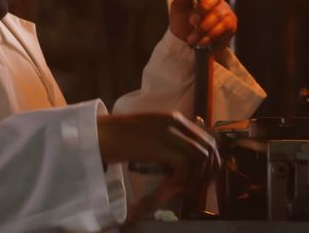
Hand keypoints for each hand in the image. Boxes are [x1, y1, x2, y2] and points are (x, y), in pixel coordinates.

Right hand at [97, 112, 219, 215]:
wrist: (99, 134)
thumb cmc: (118, 139)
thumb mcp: (150, 138)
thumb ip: (168, 145)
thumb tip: (184, 168)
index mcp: (174, 119)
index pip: (206, 139)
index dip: (209, 161)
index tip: (202, 179)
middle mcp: (176, 122)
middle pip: (208, 148)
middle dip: (207, 172)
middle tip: (194, 188)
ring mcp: (170, 132)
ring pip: (200, 159)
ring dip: (192, 179)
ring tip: (176, 190)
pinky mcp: (162, 144)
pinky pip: (183, 169)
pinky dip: (177, 183)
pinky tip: (164, 190)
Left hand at [169, 0, 237, 50]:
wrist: (185, 45)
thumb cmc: (181, 23)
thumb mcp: (179, 4)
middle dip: (202, 10)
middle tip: (192, 21)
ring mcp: (225, 10)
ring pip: (218, 14)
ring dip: (202, 28)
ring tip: (192, 37)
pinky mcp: (231, 24)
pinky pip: (222, 27)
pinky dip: (210, 35)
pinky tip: (202, 41)